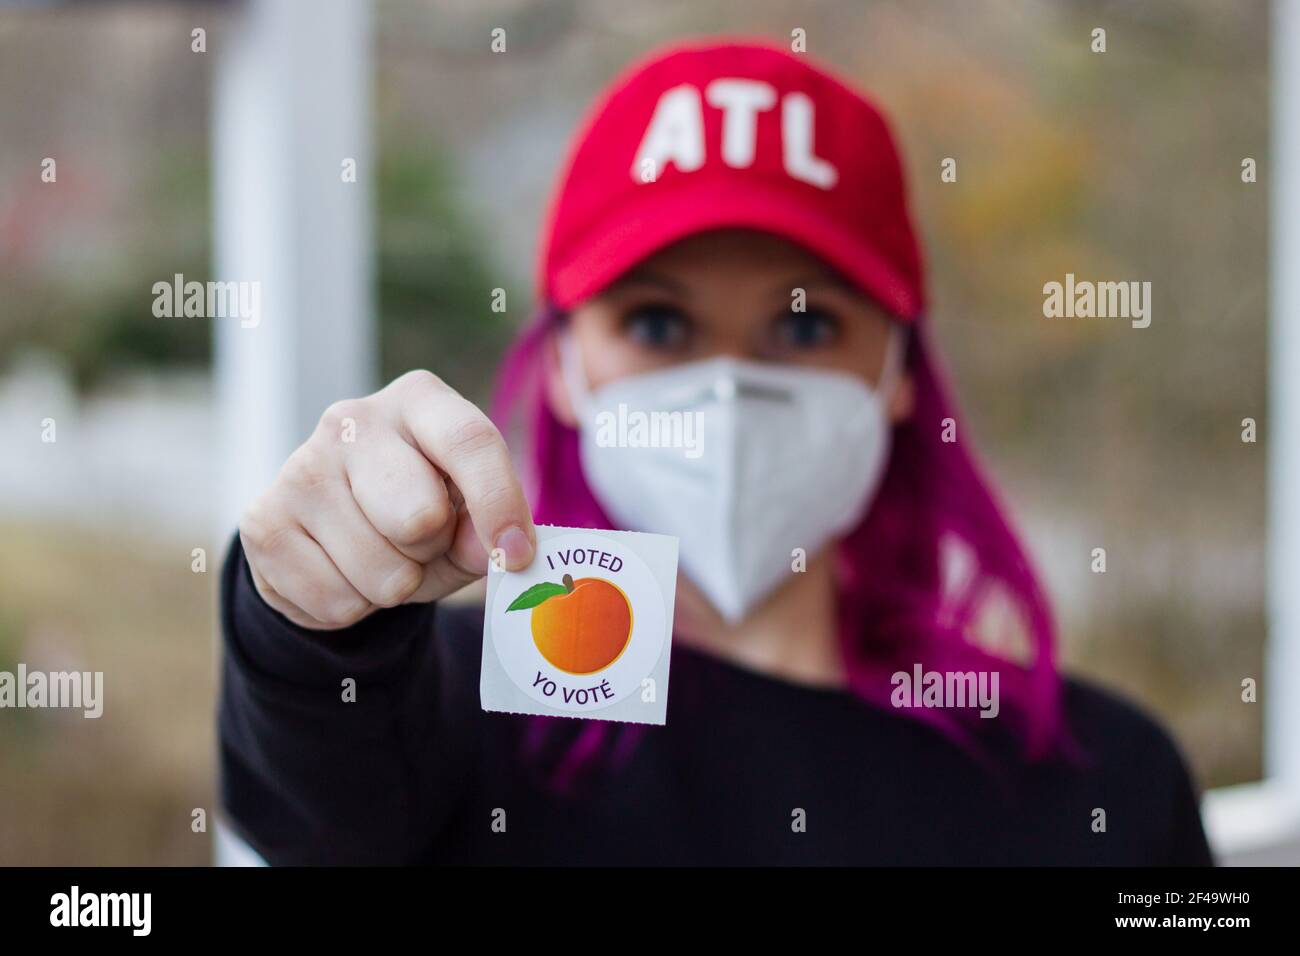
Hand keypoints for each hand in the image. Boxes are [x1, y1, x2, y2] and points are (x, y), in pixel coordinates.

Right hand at [239, 370, 535, 630]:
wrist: (334, 532)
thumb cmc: (421, 512)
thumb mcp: (467, 515)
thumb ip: (488, 528)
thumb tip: (495, 549)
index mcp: (418, 401)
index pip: (470, 442)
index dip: (499, 503)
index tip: (516, 555)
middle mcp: (353, 420)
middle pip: (420, 515)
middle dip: (432, 550)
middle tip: (422, 542)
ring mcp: (300, 467)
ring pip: (380, 572)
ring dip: (394, 586)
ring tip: (381, 556)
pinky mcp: (262, 521)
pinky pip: (336, 601)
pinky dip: (352, 607)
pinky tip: (341, 571)